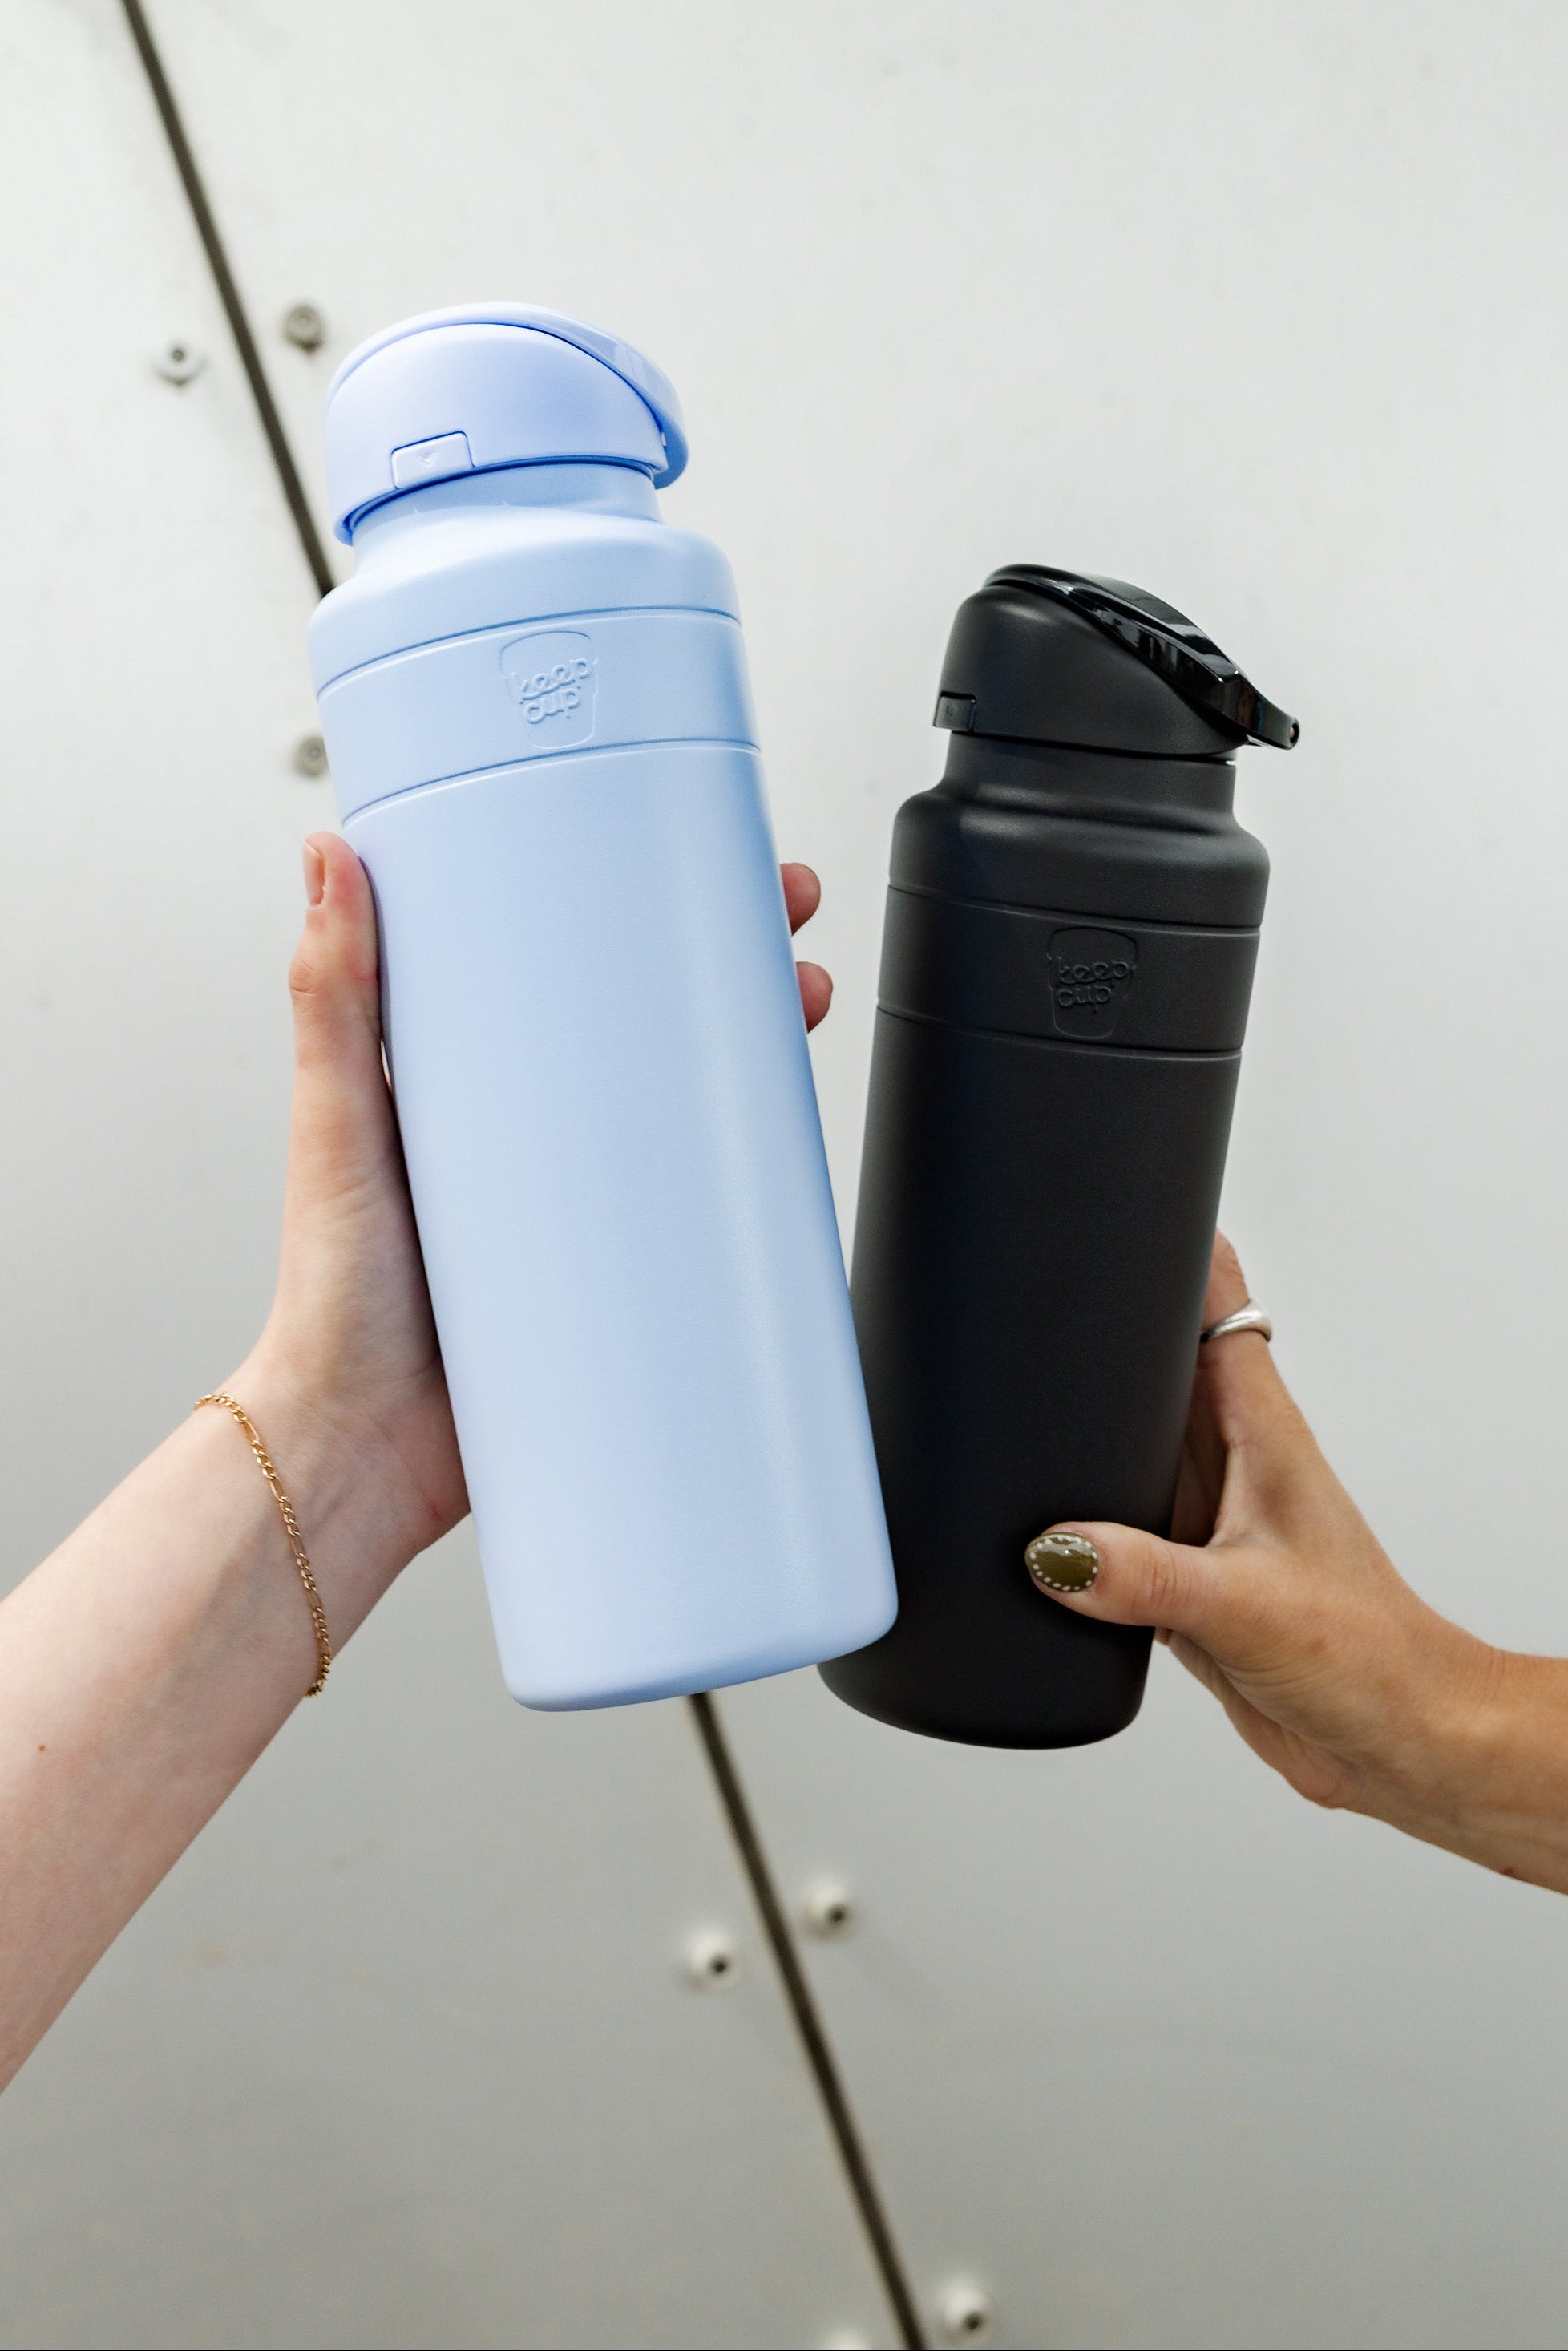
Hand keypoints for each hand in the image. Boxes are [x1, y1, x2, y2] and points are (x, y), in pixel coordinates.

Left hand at [233, 835, 835, 1583]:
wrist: (365, 1451)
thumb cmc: (331, 1298)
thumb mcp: (336, 1124)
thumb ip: (334, 999)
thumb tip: (331, 859)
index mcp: (461, 1080)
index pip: (559, 962)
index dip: (630, 901)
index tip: (680, 854)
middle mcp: (528, 1134)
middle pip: (645, 1023)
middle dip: (727, 963)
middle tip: (785, 918)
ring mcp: (579, 1204)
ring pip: (685, 1109)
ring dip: (754, 1054)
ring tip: (802, 1005)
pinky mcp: (616, 1274)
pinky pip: (693, 1215)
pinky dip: (746, 1178)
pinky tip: (789, 1149)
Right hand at [1029, 1235, 1567, 1887]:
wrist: (1397, 1742)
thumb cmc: (1369, 1656)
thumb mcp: (1244, 1608)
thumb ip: (1145, 1576)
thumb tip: (1054, 1549)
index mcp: (1262, 1434)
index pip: (1219, 1309)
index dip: (1175, 1252)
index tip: (1119, 1213)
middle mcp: (1231, 1464)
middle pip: (1153, 1365)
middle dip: (1100, 1332)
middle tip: (1032, 1300)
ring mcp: (1204, 1518)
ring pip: (1126, 1444)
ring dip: (1083, 1431)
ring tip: (1019, 1409)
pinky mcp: (1181, 1577)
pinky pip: (1112, 1526)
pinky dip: (1075, 1523)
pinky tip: (1038, 1536)